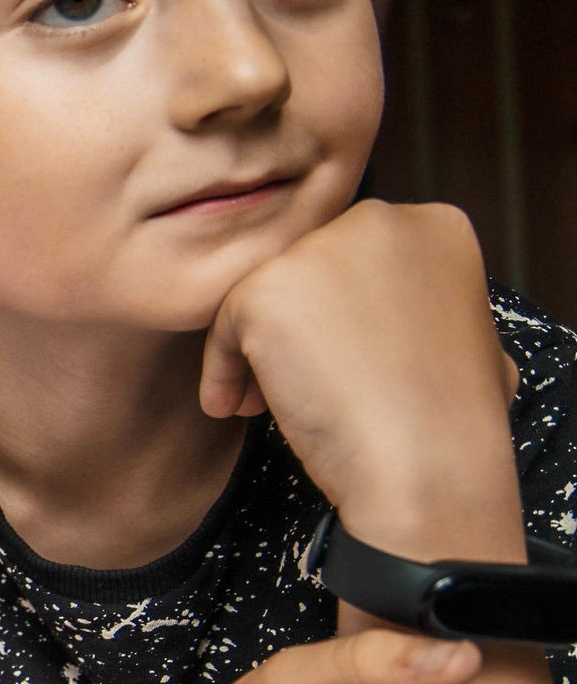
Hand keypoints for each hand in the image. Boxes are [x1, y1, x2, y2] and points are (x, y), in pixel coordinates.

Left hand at [200, 199, 521, 558]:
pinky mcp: (265, 289)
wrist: (428, 463)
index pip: (354, 258)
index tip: (336, 362)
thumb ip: (416, 302)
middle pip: (304, 271)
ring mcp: (319, 250)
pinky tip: (237, 409)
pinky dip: (222, 369)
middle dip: (294, 328)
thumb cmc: (449, 418)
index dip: (337, 315)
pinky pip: (223, 325)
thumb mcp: (460, 334)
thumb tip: (381, 314)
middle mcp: (378, 220)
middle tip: (294, 383)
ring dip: (255, 350)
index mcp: (432, 226)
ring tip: (262, 404)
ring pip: (261, 295)